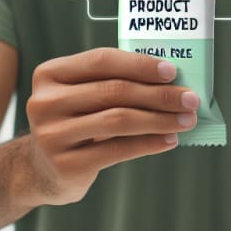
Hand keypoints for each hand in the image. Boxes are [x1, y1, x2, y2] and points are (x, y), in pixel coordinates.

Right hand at [25, 47, 198, 204]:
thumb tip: (169, 80)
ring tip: (186, 120)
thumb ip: (111, 81)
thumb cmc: (73, 121)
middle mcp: (45, 102)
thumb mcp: (80, 94)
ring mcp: (52, 135)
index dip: (139, 64)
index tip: (171, 71)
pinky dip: (149, 143)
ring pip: (119, 120)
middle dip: (159, 94)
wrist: (40, 170)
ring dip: (160, 119)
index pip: (101, 60)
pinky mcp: (65, 165)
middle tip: (190, 98)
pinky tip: (169, 140)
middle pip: (114, 91)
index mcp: (50, 74)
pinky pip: (118, 150)